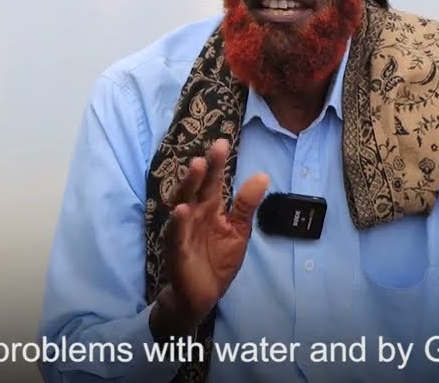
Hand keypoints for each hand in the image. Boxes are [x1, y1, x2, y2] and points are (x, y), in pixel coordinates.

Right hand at [152, 139, 268, 338]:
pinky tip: (181, 211)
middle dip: (200, 171)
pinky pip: (176, 235)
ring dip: (187, 187)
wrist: (202, 296)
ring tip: (195, 169)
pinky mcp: (176, 251)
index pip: (212, 182)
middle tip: (206, 153)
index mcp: (209, 208)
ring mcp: (182, 231)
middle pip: (194, 188)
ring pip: (181, 204)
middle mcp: (193, 214)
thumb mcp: (238, 230)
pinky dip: (178, 223)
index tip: (222, 143)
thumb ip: (246, 205)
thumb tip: (263, 175)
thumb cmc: (218, 259)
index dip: (216, 164)